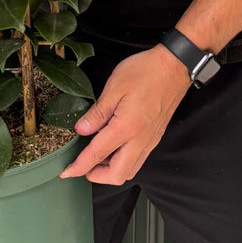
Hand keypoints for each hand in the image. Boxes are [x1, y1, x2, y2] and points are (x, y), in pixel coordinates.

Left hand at [59, 46, 189, 183]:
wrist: (174, 67)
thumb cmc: (146, 72)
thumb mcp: (114, 87)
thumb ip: (97, 113)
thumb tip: (82, 130)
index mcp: (127, 128)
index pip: (98, 154)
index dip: (80, 166)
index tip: (67, 172)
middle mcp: (141, 140)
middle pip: (117, 174)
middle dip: (97, 176)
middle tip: (81, 166)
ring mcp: (150, 141)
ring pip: (130, 170)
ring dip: (110, 171)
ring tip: (96, 157)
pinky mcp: (155, 137)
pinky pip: (138, 160)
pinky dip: (123, 162)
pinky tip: (113, 147)